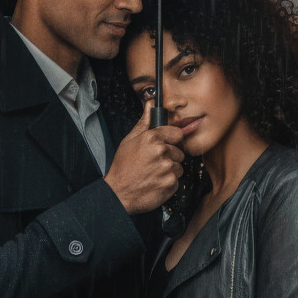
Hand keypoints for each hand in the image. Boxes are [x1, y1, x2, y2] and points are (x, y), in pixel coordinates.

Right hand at [103, 99, 184, 214]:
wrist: (119, 193)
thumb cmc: (122, 167)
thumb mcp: (129, 140)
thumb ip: (144, 122)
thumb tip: (151, 103)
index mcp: (152, 138)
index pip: (177, 133)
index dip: (171, 140)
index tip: (165, 145)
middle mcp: (162, 152)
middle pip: (179, 151)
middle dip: (169, 157)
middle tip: (153, 163)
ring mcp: (168, 168)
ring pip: (179, 166)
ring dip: (169, 170)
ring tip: (153, 173)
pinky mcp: (171, 183)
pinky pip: (177, 180)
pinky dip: (168, 182)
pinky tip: (155, 182)